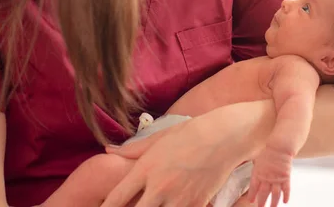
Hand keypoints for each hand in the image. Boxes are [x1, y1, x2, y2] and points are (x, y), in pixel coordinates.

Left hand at [101, 118, 241, 206]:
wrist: (226, 135)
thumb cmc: (191, 132)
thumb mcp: (160, 137)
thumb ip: (132, 149)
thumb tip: (108, 150)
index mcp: (146, 169)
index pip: (116, 198)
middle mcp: (159, 187)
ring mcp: (179, 198)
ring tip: (156, 205)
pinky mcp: (197, 204)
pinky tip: (175, 204)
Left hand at [247, 146, 292, 206]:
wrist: (280, 147)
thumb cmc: (268, 151)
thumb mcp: (257, 159)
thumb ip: (255, 168)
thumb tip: (249, 170)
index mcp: (258, 173)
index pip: (253, 187)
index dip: (252, 195)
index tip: (251, 201)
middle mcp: (267, 178)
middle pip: (263, 193)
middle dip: (261, 202)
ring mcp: (277, 179)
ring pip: (275, 194)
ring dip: (273, 203)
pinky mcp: (286, 178)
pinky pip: (286, 189)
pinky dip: (286, 196)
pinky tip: (285, 201)